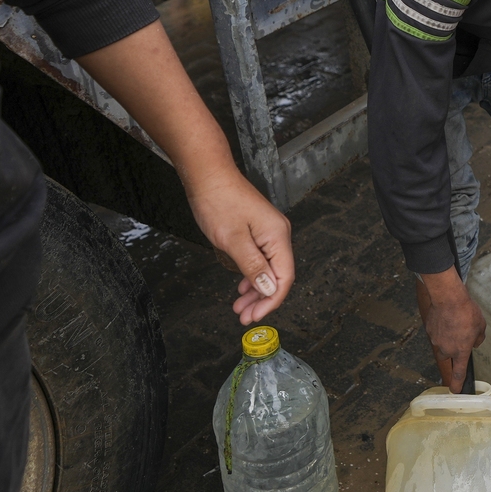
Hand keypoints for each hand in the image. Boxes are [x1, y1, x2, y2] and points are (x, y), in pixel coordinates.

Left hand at [75, 23, 295, 327]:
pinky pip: (259, 260)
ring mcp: (267, 232)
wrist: (206, 174)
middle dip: (262, 299)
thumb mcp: (232, 240)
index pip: (284, 277)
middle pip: (278, 275)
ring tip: (238, 308)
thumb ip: (253, 266)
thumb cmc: (218, 202)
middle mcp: (278, 235)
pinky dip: (250, 276)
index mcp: (277, 236)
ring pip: (268, 269)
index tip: (255, 317)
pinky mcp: (255, 230)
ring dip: (255, 290)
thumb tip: (271, 290)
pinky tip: (239, 287)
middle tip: (243, 318)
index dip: (272, 300)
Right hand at [416, 269, 486, 391]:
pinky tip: (446, 319)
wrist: (448, 298)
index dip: (456, 385)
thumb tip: (474, 342)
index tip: (454, 391)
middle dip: (451, 353)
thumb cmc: (467, 312)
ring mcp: (436, 340)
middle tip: (457, 340)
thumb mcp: (481, 326)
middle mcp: (446, 349)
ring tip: (452, 324)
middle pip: (446, 358)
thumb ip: (478, 339)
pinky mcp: (429, 330)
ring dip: (446, 339)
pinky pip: (435, 333)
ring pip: (440, 345)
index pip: (458, 373)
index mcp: (461, 351)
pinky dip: (440, 329)